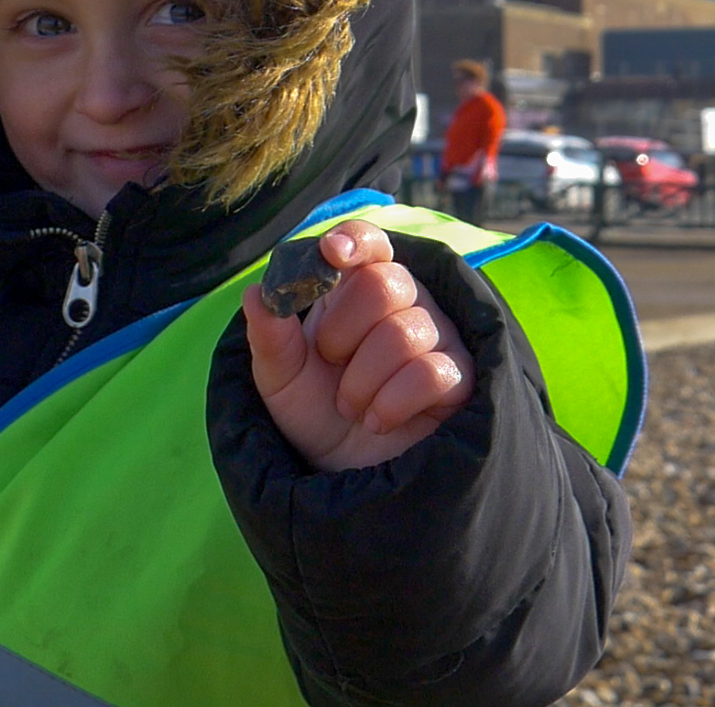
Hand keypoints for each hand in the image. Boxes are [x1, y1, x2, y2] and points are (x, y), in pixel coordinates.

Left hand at [242, 221, 474, 472]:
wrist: (341, 473)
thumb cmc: (313, 410)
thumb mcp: (279, 375)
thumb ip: (270, 334)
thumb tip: (256, 292)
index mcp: (357, 286)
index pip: (369, 242)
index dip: (354, 241)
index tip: (331, 255)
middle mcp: (404, 300)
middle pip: (384, 282)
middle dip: (343, 331)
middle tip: (331, 362)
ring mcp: (437, 336)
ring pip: (405, 332)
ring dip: (362, 380)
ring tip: (351, 405)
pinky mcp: (459, 377)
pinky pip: (431, 372)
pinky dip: (391, 402)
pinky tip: (378, 419)